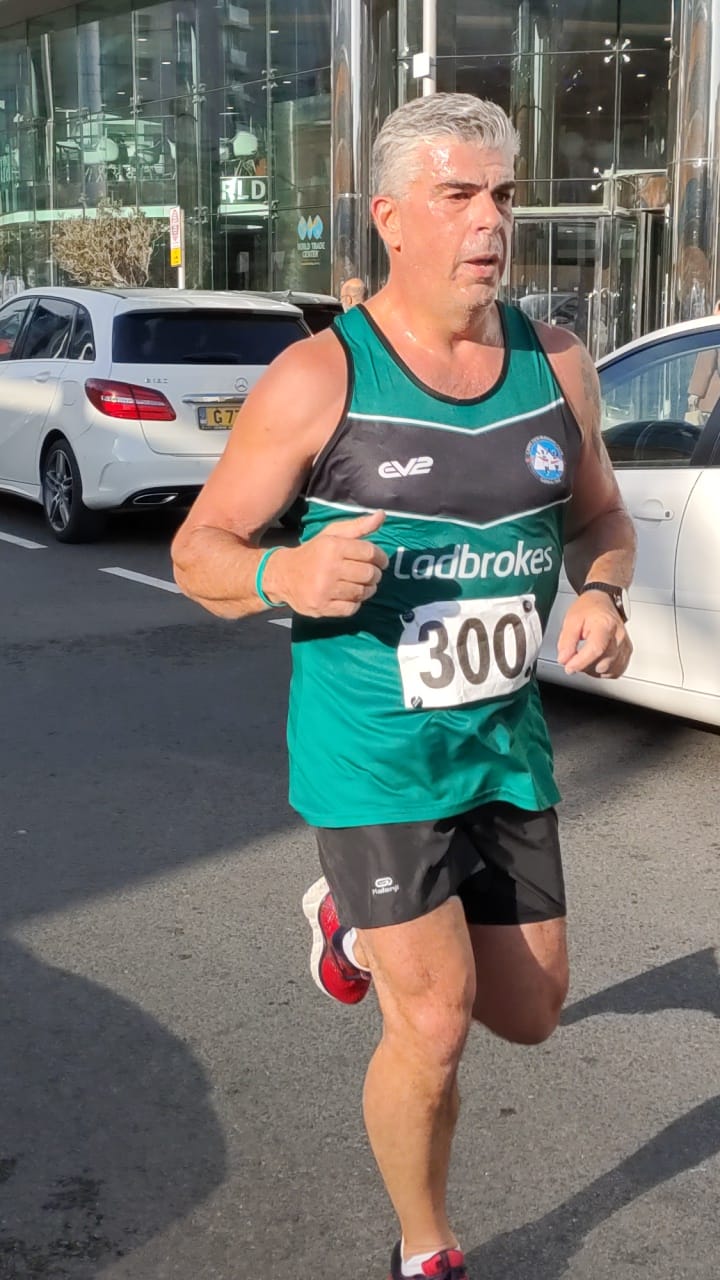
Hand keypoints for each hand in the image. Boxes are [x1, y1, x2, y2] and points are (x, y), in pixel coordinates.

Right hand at [264, 510, 388, 617]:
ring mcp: (325, 590)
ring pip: (362, 592)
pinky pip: (351, 608)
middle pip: (369, 574)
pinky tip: (348, 596)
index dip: (381, 558)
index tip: (381, 562)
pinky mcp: (322, 607)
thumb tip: (382, 515)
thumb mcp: (332, 535)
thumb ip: (358, 526)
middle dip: (374, 574)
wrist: (282, 575)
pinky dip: (354, 603)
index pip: (370, 552)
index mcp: (333, 547)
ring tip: (361, 585)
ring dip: (367, 590)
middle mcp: (329, 568)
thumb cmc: (313, 553)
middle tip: (370, 574)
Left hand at [556, 591, 631, 677]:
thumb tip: (564, 659)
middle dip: (584, 666)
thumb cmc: (590, 607)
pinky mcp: (627, 651)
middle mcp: (619, 636)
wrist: (604, 599)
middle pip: (602, 663)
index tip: (568, 667)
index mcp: (605, 625)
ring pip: (609, 670)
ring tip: (585, 657)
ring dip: (593, 670)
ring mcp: (625, 645)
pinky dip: (604, 672)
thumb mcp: (571, 619)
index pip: (595, 650)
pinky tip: (595, 663)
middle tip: (574, 657)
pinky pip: (616, 670)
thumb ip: (566, 641)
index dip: (580, 662)